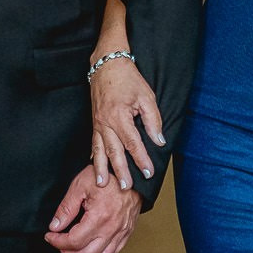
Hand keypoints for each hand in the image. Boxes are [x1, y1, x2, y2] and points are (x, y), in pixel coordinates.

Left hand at [46, 170, 139, 252]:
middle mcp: (111, 228)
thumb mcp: (80, 185)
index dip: (57, 242)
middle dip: (67, 252)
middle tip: (59, 242)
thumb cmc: (108, 175)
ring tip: (73, 245)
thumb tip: (55, 226)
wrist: (132, 172)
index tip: (50, 236)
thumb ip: (66, 208)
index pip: (74, 241)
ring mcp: (121, 232)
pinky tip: (91, 244)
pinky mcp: (127, 233)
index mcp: (99, 217)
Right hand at [89, 55, 162, 189]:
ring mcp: (97, 124)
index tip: (148, 172)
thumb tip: (159, 140)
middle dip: (120, 170)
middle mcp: (106, 123)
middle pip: (114, 151)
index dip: (141, 159)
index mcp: (119, 116)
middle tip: (126, 187)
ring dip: (101, 168)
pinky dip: (94, 157)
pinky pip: (93, 143)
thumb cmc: (127, 80)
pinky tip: (95, 167)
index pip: (133, 143)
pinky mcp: (94, 123)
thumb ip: (152, 120)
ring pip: (100, 150)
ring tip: (102, 184)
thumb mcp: (146, 97)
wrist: (107, 66)